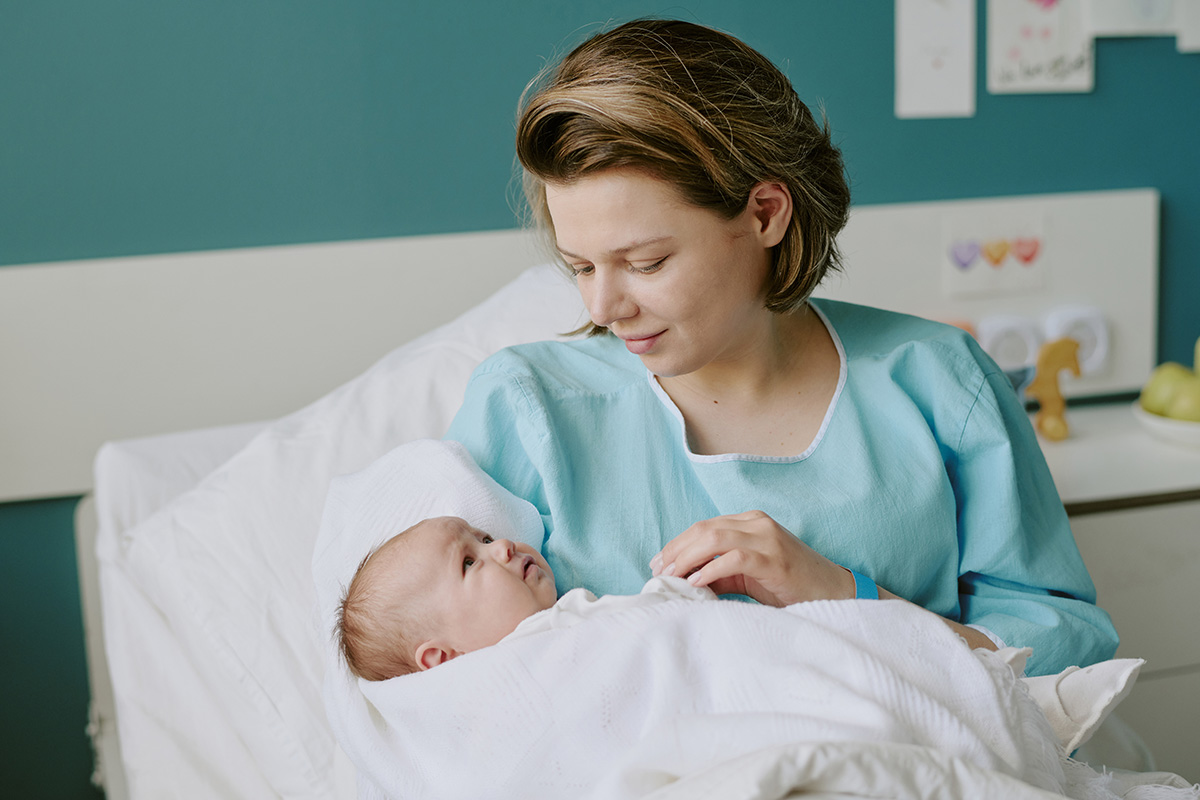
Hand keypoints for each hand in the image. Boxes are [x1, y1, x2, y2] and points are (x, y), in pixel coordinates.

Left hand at [650, 510, 853, 606]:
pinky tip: (696, 583)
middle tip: (658, 571)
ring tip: (671, 576)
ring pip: (715, 537)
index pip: (704, 526)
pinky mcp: (774, 558)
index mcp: (750, 521)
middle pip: (704, 529)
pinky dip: (711, 569)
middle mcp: (757, 523)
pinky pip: (734, 558)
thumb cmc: (790, 585)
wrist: (834, 592)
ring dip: (687, 558)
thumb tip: (683, 579)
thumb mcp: (748, 574)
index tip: (658, 563)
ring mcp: (767, 538)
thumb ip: (720, 570)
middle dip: (676, 550)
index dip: (677, 543)